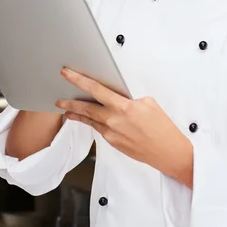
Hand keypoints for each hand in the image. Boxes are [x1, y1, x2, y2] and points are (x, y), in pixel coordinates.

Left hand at [56, 68, 193, 187]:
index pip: (96, 90)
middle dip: (70, 102)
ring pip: (90, 120)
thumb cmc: (162, 127)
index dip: (79, 80)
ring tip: (66, 110)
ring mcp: (112, 134)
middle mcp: (114, 121)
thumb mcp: (148, 103)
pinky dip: (91, 122)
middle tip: (59, 98)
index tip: (67, 74)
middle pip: (86, 108)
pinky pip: (99, 129)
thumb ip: (128, 98)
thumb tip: (117, 97)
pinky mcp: (113, 143)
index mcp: (123, 107)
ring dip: (77, 114)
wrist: (168, 152)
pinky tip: (87, 120)